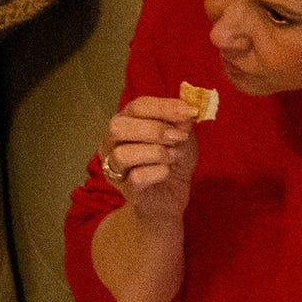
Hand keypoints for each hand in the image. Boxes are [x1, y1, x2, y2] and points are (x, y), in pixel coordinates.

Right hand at [96, 94, 207, 226]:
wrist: (172, 195)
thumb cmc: (172, 160)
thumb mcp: (182, 135)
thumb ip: (181, 123)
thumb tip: (186, 111)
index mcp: (126, 123)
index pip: (137, 106)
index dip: (163, 107)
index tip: (189, 112)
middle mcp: (112, 144)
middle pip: (118, 127)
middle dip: (153, 129)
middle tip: (178, 137)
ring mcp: (115, 168)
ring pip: (122, 154)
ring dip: (155, 152)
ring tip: (173, 156)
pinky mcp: (126, 190)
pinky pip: (136, 177)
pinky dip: (158, 172)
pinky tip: (167, 172)